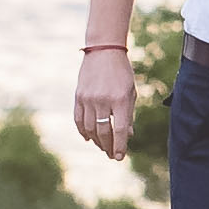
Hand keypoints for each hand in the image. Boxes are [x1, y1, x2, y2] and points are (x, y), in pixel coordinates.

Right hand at [72, 46, 134, 160]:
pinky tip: (88, 138)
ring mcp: (88, 98)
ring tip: (102, 147)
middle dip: (108, 146)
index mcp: (120, 99)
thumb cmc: (121, 72)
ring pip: (90, 128)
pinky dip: (83, 131)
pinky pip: (79, 119)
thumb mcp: (130, 92)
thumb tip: (127, 136)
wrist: (104, 51)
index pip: (119, 130)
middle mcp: (103, 100)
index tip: (119, 157)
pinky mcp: (79, 96)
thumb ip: (128, 114)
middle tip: (111, 155)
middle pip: (103, 131)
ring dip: (96, 141)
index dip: (119, 146)